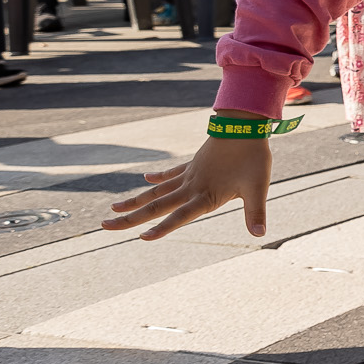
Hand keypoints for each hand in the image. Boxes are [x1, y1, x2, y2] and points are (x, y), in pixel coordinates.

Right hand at [105, 134, 272, 238]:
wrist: (245, 126)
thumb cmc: (253, 158)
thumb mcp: (258, 187)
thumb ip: (255, 212)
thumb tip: (260, 234)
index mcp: (206, 196)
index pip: (179, 217)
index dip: (162, 229)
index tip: (141, 238)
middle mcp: (191, 187)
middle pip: (156, 206)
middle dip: (130, 218)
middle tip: (104, 226)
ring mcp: (189, 175)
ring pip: (156, 191)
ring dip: (135, 201)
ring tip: (112, 208)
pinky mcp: (192, 164)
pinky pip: (171, 174)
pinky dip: (158, 178)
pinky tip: (145, 179)